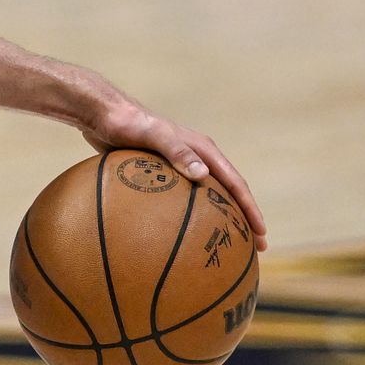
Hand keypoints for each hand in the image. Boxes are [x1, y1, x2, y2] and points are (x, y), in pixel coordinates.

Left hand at [84, 103, 267, 250]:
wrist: (103, 115)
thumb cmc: (128, 123)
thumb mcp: (153, 135)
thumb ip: (177, 152)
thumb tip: (203, 175)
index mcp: (204, 150)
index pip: (236, 184)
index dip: (250, 210)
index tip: (261, 234)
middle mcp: (197, 158)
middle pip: (228, 193)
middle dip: (243, 219)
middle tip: (254, 248)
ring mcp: (180, 166)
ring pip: (208, 197)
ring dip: (220, 219)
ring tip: (224, 244)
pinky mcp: (162, 173)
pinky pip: (183, 198)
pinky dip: (190, 215)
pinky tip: (181, 235)